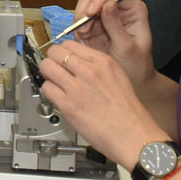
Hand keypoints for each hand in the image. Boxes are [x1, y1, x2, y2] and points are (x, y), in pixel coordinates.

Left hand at [39, 41, 168, 167]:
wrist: (133, 136)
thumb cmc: (129, 113)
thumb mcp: (118, 77)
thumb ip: (96, 67)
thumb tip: (76, 62)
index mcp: (103, 62)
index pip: (69, 44)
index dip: (63, 52)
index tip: (62, 59)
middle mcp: (89, 71)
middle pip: (55, 52)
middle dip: (52, 60)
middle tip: (55, 70)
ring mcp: (77, 87)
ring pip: (47, 67)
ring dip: (48, 75)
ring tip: (55, 83)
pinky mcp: (68, 105)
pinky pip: (47, 88)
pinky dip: (49, 92)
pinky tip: (58, 97)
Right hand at [69, 0, 156, 83]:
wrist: (132, 81)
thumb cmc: (137, 65)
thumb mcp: (128, 47)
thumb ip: (116, 26)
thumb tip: (108, 4)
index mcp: (133, 10)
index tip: (92, 12)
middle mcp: (118, 10)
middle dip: (87, 8)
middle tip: (84, 26)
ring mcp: (103, 18)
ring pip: (84, 6)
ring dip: (80, 18)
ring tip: (85, 35)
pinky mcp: (92, 27)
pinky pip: (78, 20)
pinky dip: (77, 28)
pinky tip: (84, 40)